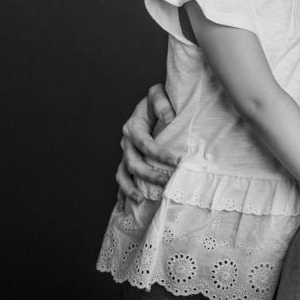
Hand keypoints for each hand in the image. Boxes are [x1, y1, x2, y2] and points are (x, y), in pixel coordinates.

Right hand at [115, 84, 176, 202]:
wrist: (150, 104)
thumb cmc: (157, 99)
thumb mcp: (158, 93)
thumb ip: (162, 102)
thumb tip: (169, 117)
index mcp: (133, 126)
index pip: (145, 143)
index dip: (159, 153)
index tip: (176, 161)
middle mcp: (126, 142)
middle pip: (134, 162)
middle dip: (150, 174)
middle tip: (168, 181)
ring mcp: (125, 153)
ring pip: (123, 174)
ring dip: (130, 188)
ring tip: (141, 200)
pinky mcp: (127, 161)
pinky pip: (122, 179)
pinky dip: (123, 193)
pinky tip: (126, 206)